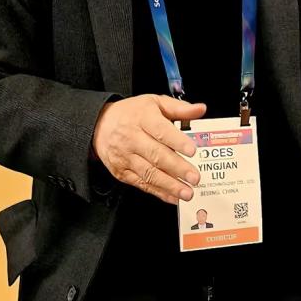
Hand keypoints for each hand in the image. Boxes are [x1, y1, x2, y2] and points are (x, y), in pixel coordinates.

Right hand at [91, 94, 206, 203]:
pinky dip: (159, 192)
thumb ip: (179, 108)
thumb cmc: (132, 114)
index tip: (192, 150)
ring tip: (187, 192)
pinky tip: (172, 197)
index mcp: (143, 118)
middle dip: (177, 168)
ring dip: (169, 185)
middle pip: (156, 155)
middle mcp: (132, 138)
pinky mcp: (122, 172)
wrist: (100, 125)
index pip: (160, 130)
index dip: (177, 141)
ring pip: (149, 173)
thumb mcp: (155, 103)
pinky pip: (142, 184)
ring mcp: (125, 157)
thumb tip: (200, 110)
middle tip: (195, 177)